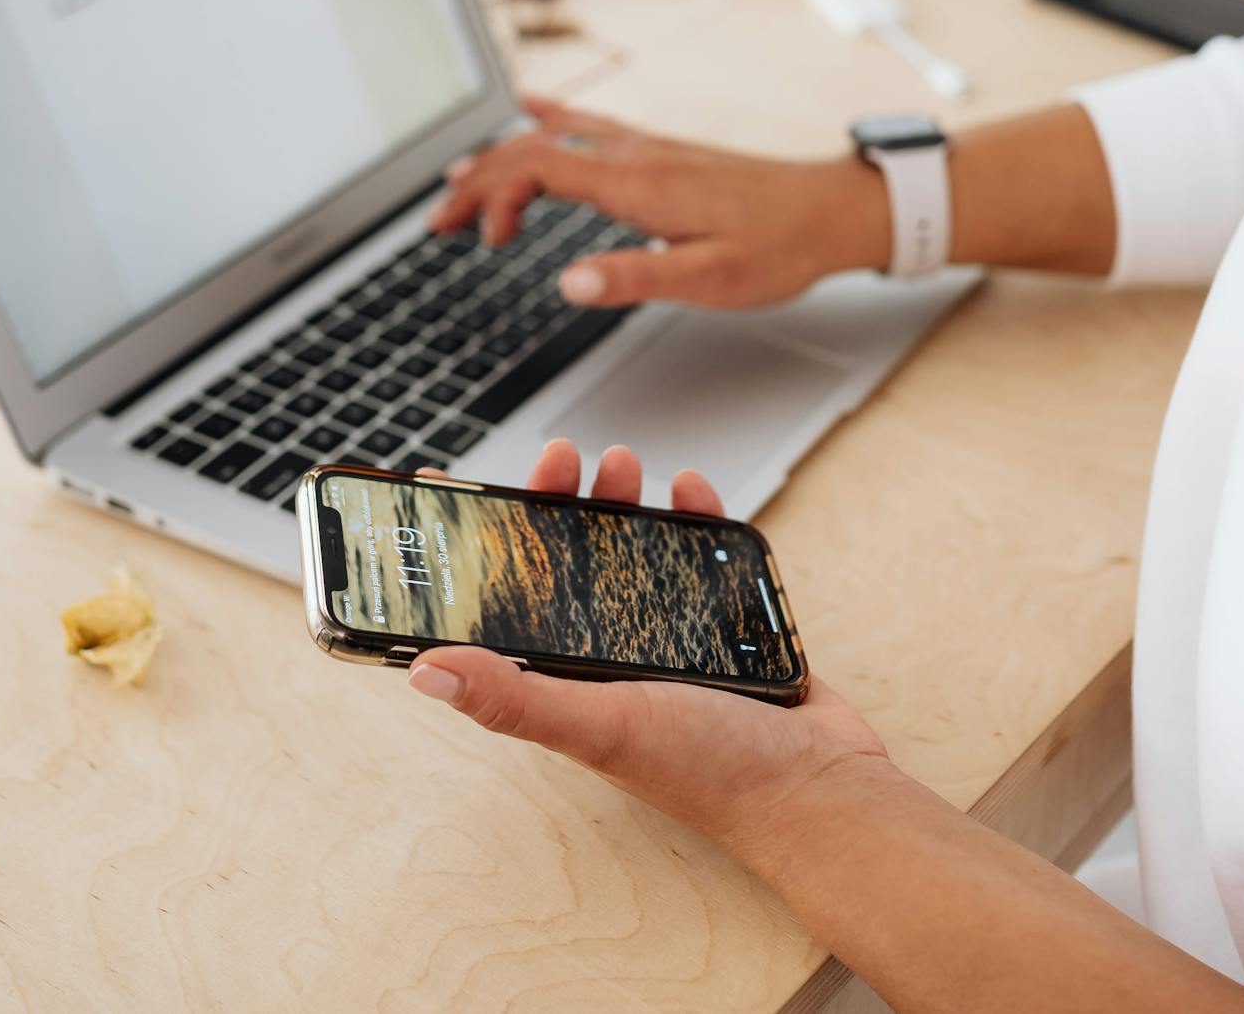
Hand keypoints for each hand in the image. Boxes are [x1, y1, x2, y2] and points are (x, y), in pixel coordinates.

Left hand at [407, 441, 890, 859]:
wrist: (821, 786)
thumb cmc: (710, 772)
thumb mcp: (599, 725)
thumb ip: (514, 698)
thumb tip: (423, 669)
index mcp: (569, 678)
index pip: (502, 604)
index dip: (473, 551)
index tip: (446, 490)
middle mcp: (610, 655)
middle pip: (565, 562)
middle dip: (558, 503)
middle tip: (563, 457)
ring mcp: (668, 637)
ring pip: (629, 551)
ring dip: (619, 500)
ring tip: (623, 463)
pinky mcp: (724, 623)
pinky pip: (700, 556)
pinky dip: (695, 516)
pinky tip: (692, 490)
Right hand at [429, 97, 890, 308]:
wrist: (832, 211)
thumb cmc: (779, 247)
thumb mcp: (709, 280)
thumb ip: (635, 279)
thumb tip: (568, 282)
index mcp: (637, 182)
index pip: (538, 167)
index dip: (494, 195)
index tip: (478, 238)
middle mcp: (636, 153)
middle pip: (534, 147)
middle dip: (480, 180)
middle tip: (442, 219)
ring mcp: (647, 147)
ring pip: (556, 133)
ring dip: (503, 154)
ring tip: (461, 178)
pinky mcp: (660, 151)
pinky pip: (588, 122)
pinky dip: (547, 117)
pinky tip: (530, 104)